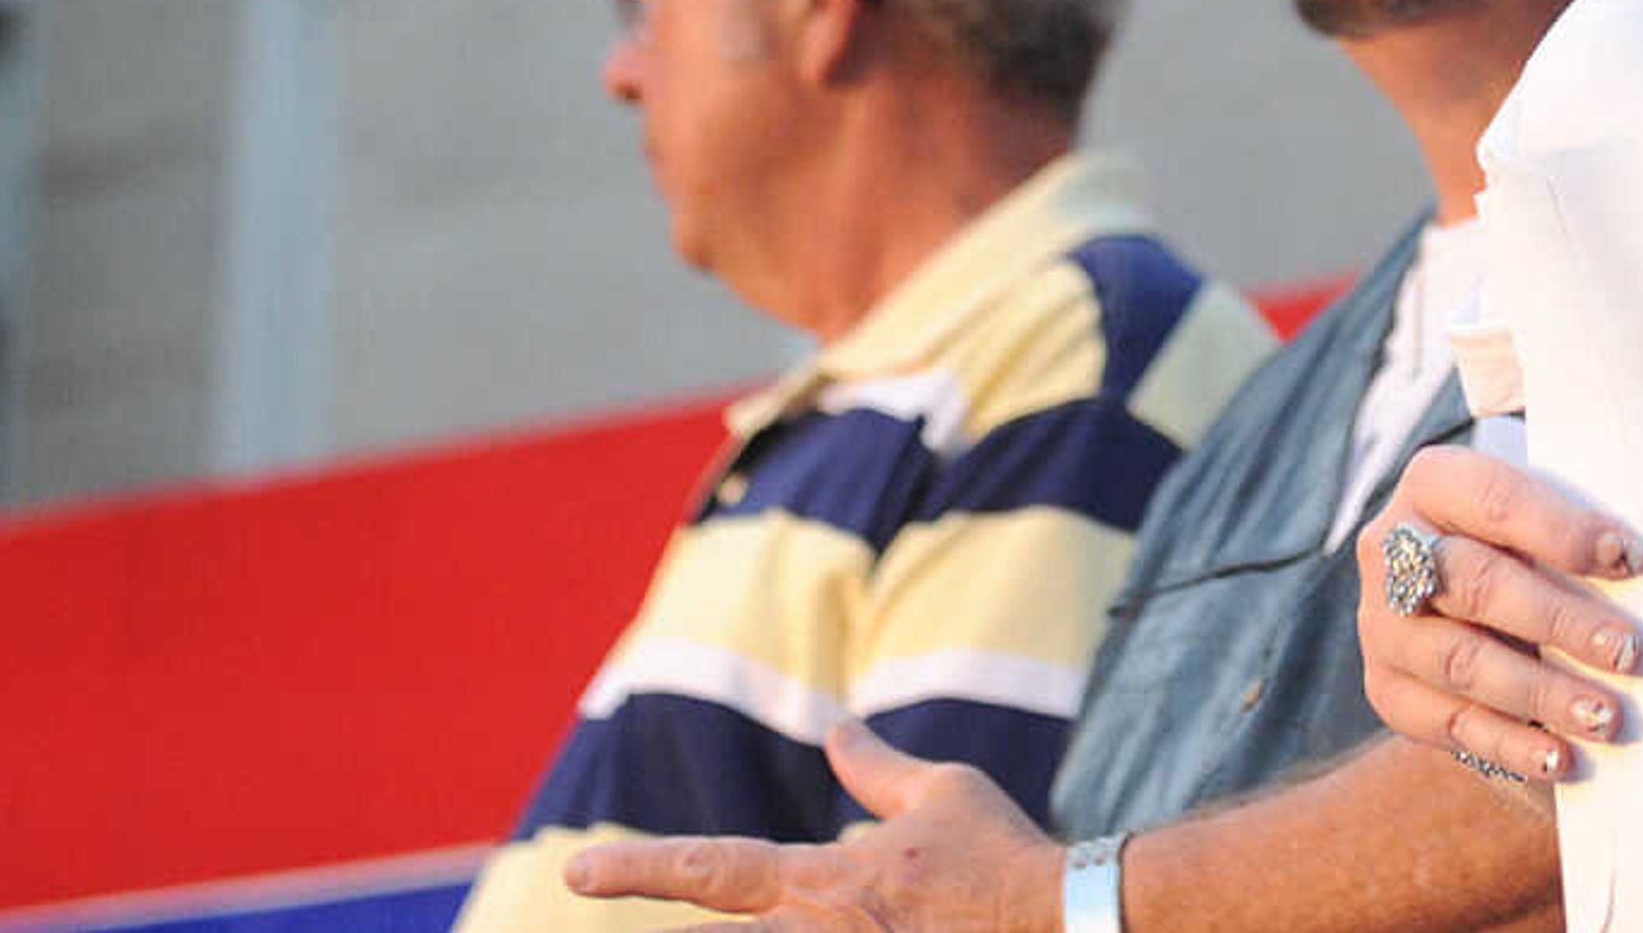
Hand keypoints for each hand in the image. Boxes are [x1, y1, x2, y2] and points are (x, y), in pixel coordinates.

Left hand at [558, 722, 1053, 930]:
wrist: (1063, 923)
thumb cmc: (1001, 855)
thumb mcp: (943, 793)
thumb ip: (877, 769)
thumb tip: (837, 730)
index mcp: (825, 879)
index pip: (712, 869)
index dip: (641, 869)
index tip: (579, 873)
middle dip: (656, 931)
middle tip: (585, 893)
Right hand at [1357, 444, 1642, 787]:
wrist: (1469, 605)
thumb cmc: (1528, 547)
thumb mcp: (1539, 517)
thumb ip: (1577, 530)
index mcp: (1433, 483)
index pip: (1496, 500)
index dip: (1563, 530)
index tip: (1632, 558)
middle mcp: (1389, 548)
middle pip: (1477, 584)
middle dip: (1560, 620)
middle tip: (1630, 651)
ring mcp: (1382, 624)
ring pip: (1463, 661)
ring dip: (1543, 692)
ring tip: (1607, 716)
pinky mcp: (1388, 689)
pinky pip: (1451, 724)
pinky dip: (1511, 744)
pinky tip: (1563, 757)